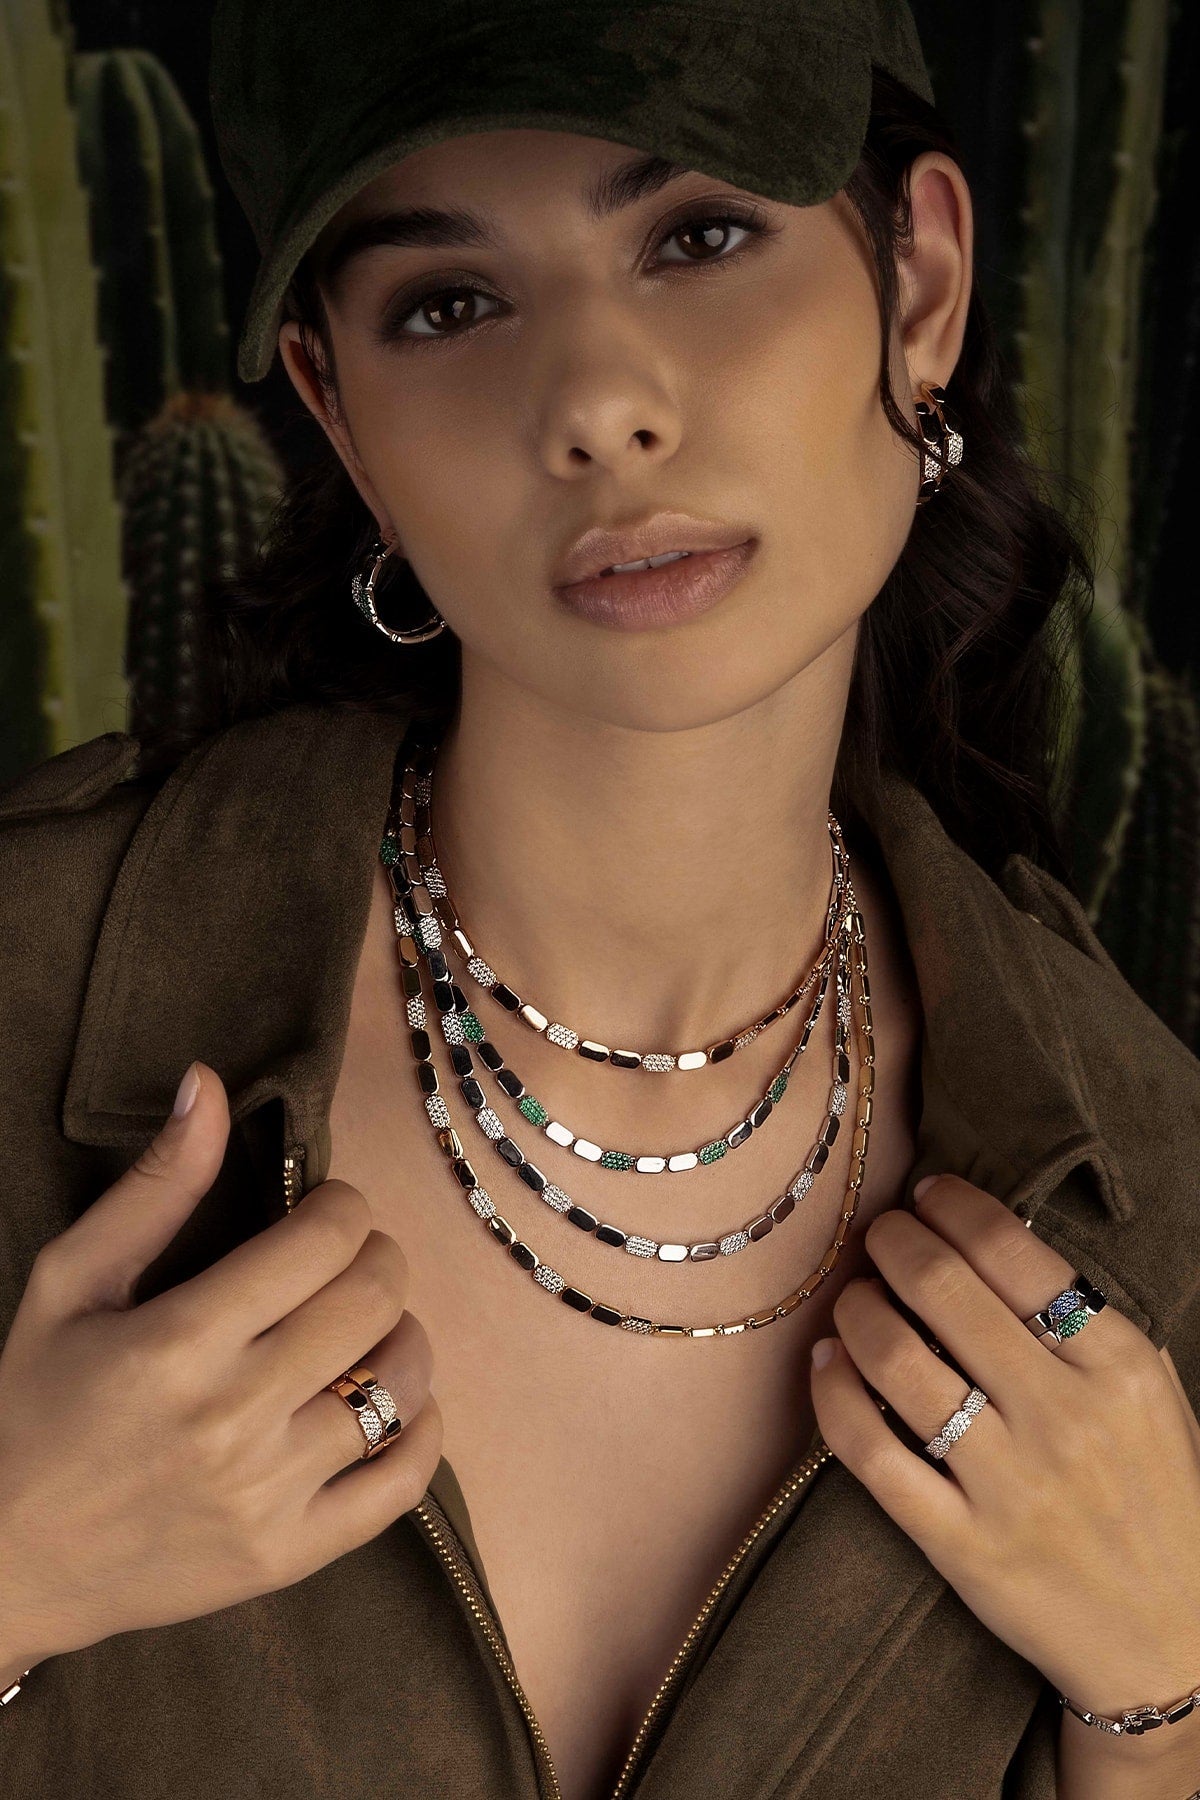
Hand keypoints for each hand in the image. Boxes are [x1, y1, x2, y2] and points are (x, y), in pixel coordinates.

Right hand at [0, 1062, 442, 1672]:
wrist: (7, 1563)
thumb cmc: (35, 1407)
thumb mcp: (70, 1282)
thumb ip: (155, 1185)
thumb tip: (209, 1083)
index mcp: (180, 1340)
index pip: (325, 1241)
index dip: (344, 1206)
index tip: (326, 1211)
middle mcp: (234, 1417)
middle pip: (374, 1300)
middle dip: (378, 1258)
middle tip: (348, 1262)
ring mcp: (268, 1494)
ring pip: (402, 1386)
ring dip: (403, 1338)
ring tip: (368, 1329)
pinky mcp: (289, 1556)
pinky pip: (401, 1485)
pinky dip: (421, 1431)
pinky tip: (395, 1403)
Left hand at [809, 1172, 1199, 1721]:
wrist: (1171, 1643)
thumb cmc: (1157, 1498)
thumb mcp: (1151, 1395)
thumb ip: (1084, 1320)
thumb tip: (986, 1239)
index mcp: (1120, 1367)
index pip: (1013, 1252)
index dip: (952, 1207)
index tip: (925, 1196)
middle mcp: (1065, 1418)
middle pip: (943, 1289)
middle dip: (892, 1243)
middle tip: (878, 1236)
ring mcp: (1010, 1485)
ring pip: (895, 1361)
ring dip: (856, 1310)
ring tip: (853, 1299)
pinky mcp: (962, 1546)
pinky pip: (870, 1451)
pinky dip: (832, 1395)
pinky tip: (825, 1364)